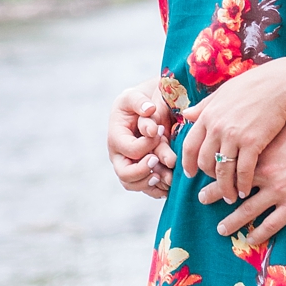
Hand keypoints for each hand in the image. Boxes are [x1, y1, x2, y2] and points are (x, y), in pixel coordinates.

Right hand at [109, 80, 176, 198]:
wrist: (141, 112)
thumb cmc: (137, 103)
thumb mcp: (134, 96)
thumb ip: (139, 101)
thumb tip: (149, 111)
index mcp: (116, 137)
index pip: (129, 149)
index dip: (146, 145)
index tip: (160, 132)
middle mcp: (119, 156)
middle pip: (125, 174)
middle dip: (143, 171)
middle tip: (157, 160)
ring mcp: (128, 166)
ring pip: (134, 185)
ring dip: (150, 184)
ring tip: (165, 176)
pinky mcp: (139, 174)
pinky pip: (145, 189)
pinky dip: (157, 190)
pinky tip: (169, 183)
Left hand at [178, 57, 285, 203]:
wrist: (278, 85)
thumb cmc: (251, 86)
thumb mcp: (222, 93)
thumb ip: (203, 107)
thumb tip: (186, 114)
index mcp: (207, 116)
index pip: (189, 145)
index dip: (188, 162)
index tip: (191, 174)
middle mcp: (216, 127)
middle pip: (205, 161)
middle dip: (209, 178)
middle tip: (215, 186)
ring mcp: (233, 136)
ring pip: (223, 170)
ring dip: (225, 187)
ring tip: (230, 196)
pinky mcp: (252, 143)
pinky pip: (243, 171)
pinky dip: (242, 184)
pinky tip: (245, 191)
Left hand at [207, 114, 285, 244]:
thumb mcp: (284, 123)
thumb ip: (264, 126)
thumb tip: (250, 119)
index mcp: (259, 153)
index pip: (228, 164)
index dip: (215, 169)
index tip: (204, 171)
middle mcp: (264, 173)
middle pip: (230, 187)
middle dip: (214, 194)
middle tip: (200, 199)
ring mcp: (279, 191)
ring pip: (247, 211)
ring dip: (232, 222)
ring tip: (221, 228)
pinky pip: (272, 224)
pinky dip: (259, 234)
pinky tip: (251, 239)